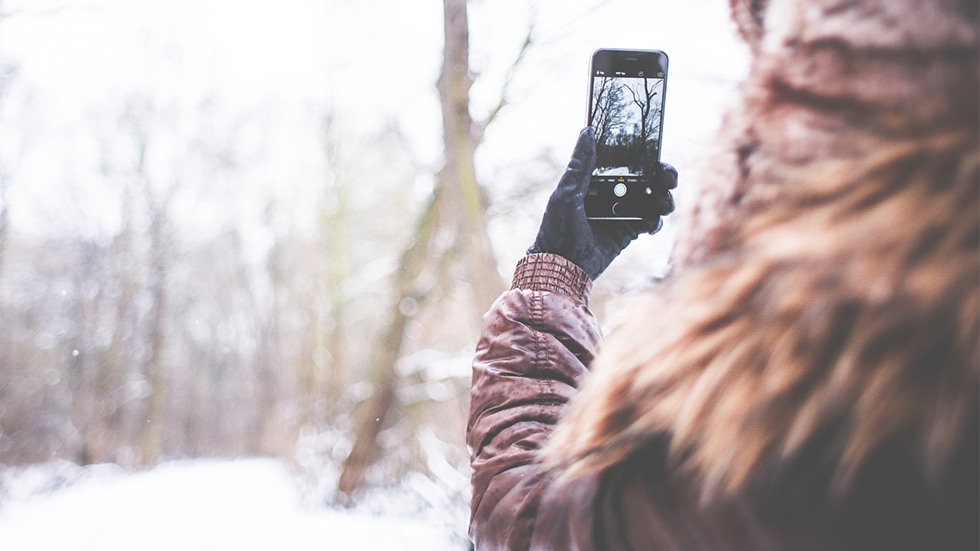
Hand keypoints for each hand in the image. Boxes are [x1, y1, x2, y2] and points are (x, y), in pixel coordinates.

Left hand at [527, 127, 675, 279]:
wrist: (562, 267)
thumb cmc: (557, 229)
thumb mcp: (566, 193)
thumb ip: (580, 164)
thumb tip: (587, 131)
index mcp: (596, 180)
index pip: (625, 161)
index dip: (643, 155)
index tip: (655, 151)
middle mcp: (611, 193)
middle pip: (645, 178)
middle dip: (662, 176)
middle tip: (667, 178)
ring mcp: (621, 212)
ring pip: (652, 199)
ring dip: (663, 198)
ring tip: (662, 203)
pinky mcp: (628, 232)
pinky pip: (650, 222)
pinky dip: (656, 221)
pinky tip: (650, 224)